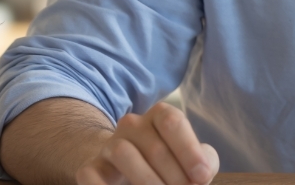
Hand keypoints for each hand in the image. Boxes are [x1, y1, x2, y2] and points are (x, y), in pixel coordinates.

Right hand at [76, 102, 219, 184]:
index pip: (172, 122)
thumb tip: (202, 172)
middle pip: (154, 146)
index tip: (201, 176)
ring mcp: (109, 145)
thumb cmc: (170, 163)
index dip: (189, 151)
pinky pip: (90, 175)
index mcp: (160, 115)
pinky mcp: (91, 168)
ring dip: (146, 180)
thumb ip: (204, 161)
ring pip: (123, 154)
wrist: (129, 170)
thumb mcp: (191, 159)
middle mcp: (132, 125)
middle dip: (174, 176)